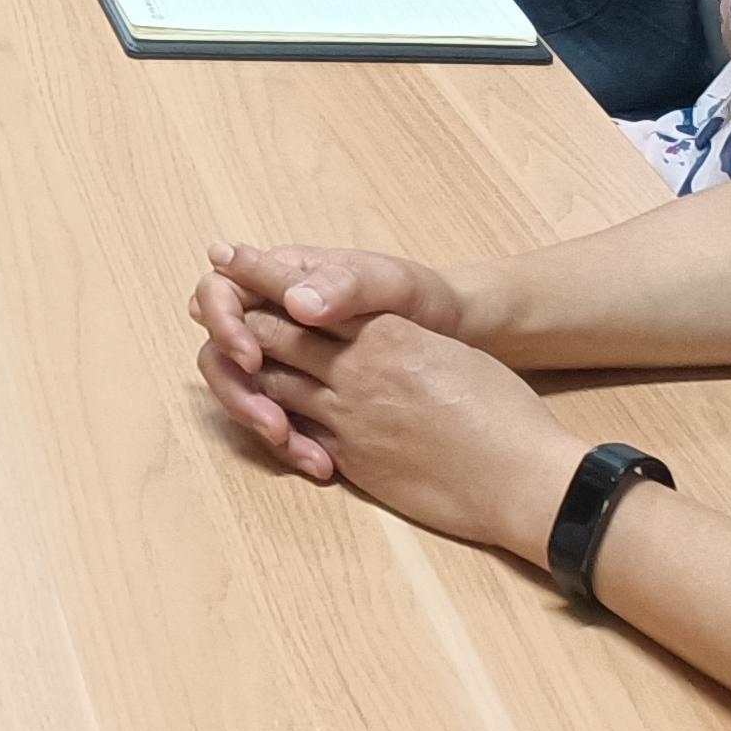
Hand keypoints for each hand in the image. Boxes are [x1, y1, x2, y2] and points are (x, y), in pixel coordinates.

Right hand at [186, 240, 469, 475]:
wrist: (455, 339)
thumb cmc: (418, 296)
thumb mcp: (387, 282)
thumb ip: (341, 286)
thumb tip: (294, 301)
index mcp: (280, 278)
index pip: (220, 292)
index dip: (223, 324)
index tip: (251, 356)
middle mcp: (271, 318)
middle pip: (218, 351)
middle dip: (236, 388)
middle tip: (269, 419)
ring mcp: (282, 361)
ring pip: (242, 391)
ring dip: (256, 420)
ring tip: (290, 443)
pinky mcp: (300, 399)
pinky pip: (275, 421)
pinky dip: (289, 445)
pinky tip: (320, 465)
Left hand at [196, 294, 576, 563]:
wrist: (520, 475)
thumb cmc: (501, 408)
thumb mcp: (446, 351)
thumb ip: (398, 338)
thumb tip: (374, 333)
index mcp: (384, 332)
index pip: (304, 295)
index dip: (261, 275)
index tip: (226, 256)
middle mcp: (356, 369)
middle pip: (272, 336)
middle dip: (236, 323)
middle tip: (210, 312)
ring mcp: (349, 417)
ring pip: (272, 386)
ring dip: (245, 376)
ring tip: (227, 362)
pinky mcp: (351, 461)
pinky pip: (297, 437)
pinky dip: (277, 426)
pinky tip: (267, 420)